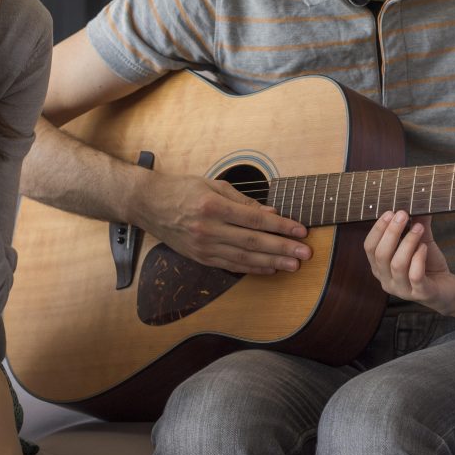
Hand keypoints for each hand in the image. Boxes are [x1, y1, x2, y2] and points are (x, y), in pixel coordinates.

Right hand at [137, 173, 311, 274]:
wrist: (148, 204)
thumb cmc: (183, 189)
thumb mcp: (213, 185)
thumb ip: (243, 201)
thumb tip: (271, 213)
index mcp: (213, 207)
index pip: (254, 219)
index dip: (280, 226)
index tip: (301, 230)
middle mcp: (208, 229)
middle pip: (252, 242)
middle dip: (282, 248)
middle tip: (305, 253)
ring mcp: (203, 247)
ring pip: (244, 257)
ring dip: (272, 262)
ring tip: (293, 265)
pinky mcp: (200, 258)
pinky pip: (231, 265)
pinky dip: (252, 268)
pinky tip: (269, 269)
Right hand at [364, 210, 454, 314]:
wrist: (447, 287)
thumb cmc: (428, 263)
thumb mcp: (420, 241)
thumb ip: (416, 224)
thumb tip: (418, 201)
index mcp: (380, 267)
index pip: (369, 247)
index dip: (377, 229)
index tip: (390, 212)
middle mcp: (386, 280)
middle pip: (381, 255)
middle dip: (391, 232)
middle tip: (403, 214)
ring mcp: (402, 289)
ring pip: (397, 265)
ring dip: (407, 242)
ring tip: (419, 228)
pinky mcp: (420, 293)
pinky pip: (415, 276)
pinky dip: (418, 259)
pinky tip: (424, 247)